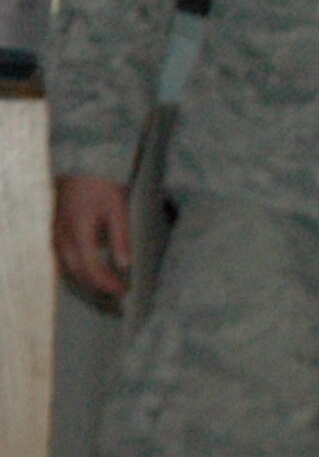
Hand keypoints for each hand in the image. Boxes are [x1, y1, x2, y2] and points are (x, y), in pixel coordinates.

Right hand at [53, 172, 131, 301]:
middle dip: (98, 287)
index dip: (108, 284)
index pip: (92, 270)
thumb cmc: (101, 184)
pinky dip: (78, 267)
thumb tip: (124, 265)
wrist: (82, 164)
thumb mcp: (118, 209)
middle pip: (78, 273)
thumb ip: (121, 237)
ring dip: (87, 279)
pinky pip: (64, 257)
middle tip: (118, 293)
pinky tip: (92, 268)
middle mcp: (62, 238)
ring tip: (107, 284)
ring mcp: (55, 235)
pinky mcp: (55, 230)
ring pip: (68, 268)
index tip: (124, 291)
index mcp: (78, 234)